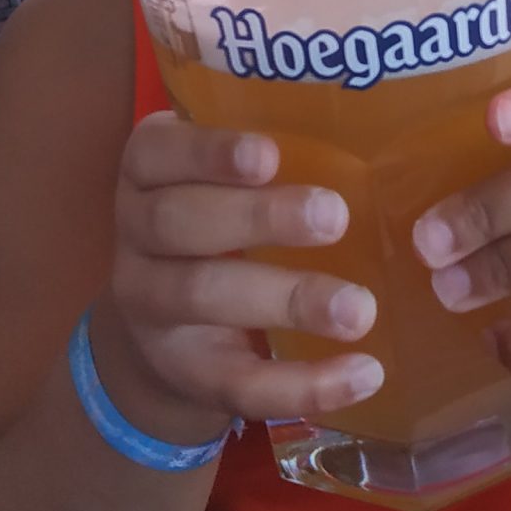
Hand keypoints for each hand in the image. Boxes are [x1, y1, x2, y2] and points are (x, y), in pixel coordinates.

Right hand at [99, 113, 385, 437]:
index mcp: (148, 176)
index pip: (156, 154)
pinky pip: (240, 383)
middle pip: (178, 223)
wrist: (167, 336)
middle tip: (335, 217)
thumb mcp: (225, 184)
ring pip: (203, 298)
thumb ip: (271, 159)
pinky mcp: (189, 372)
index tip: (269, 154)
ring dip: (287, 301)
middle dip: (258, 219)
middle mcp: (137, 238)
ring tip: (360, 310)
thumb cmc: (221, 226)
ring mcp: (153, 309)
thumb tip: (374, 125)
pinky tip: (366, 374)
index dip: (208, 153)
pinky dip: (305, 384)